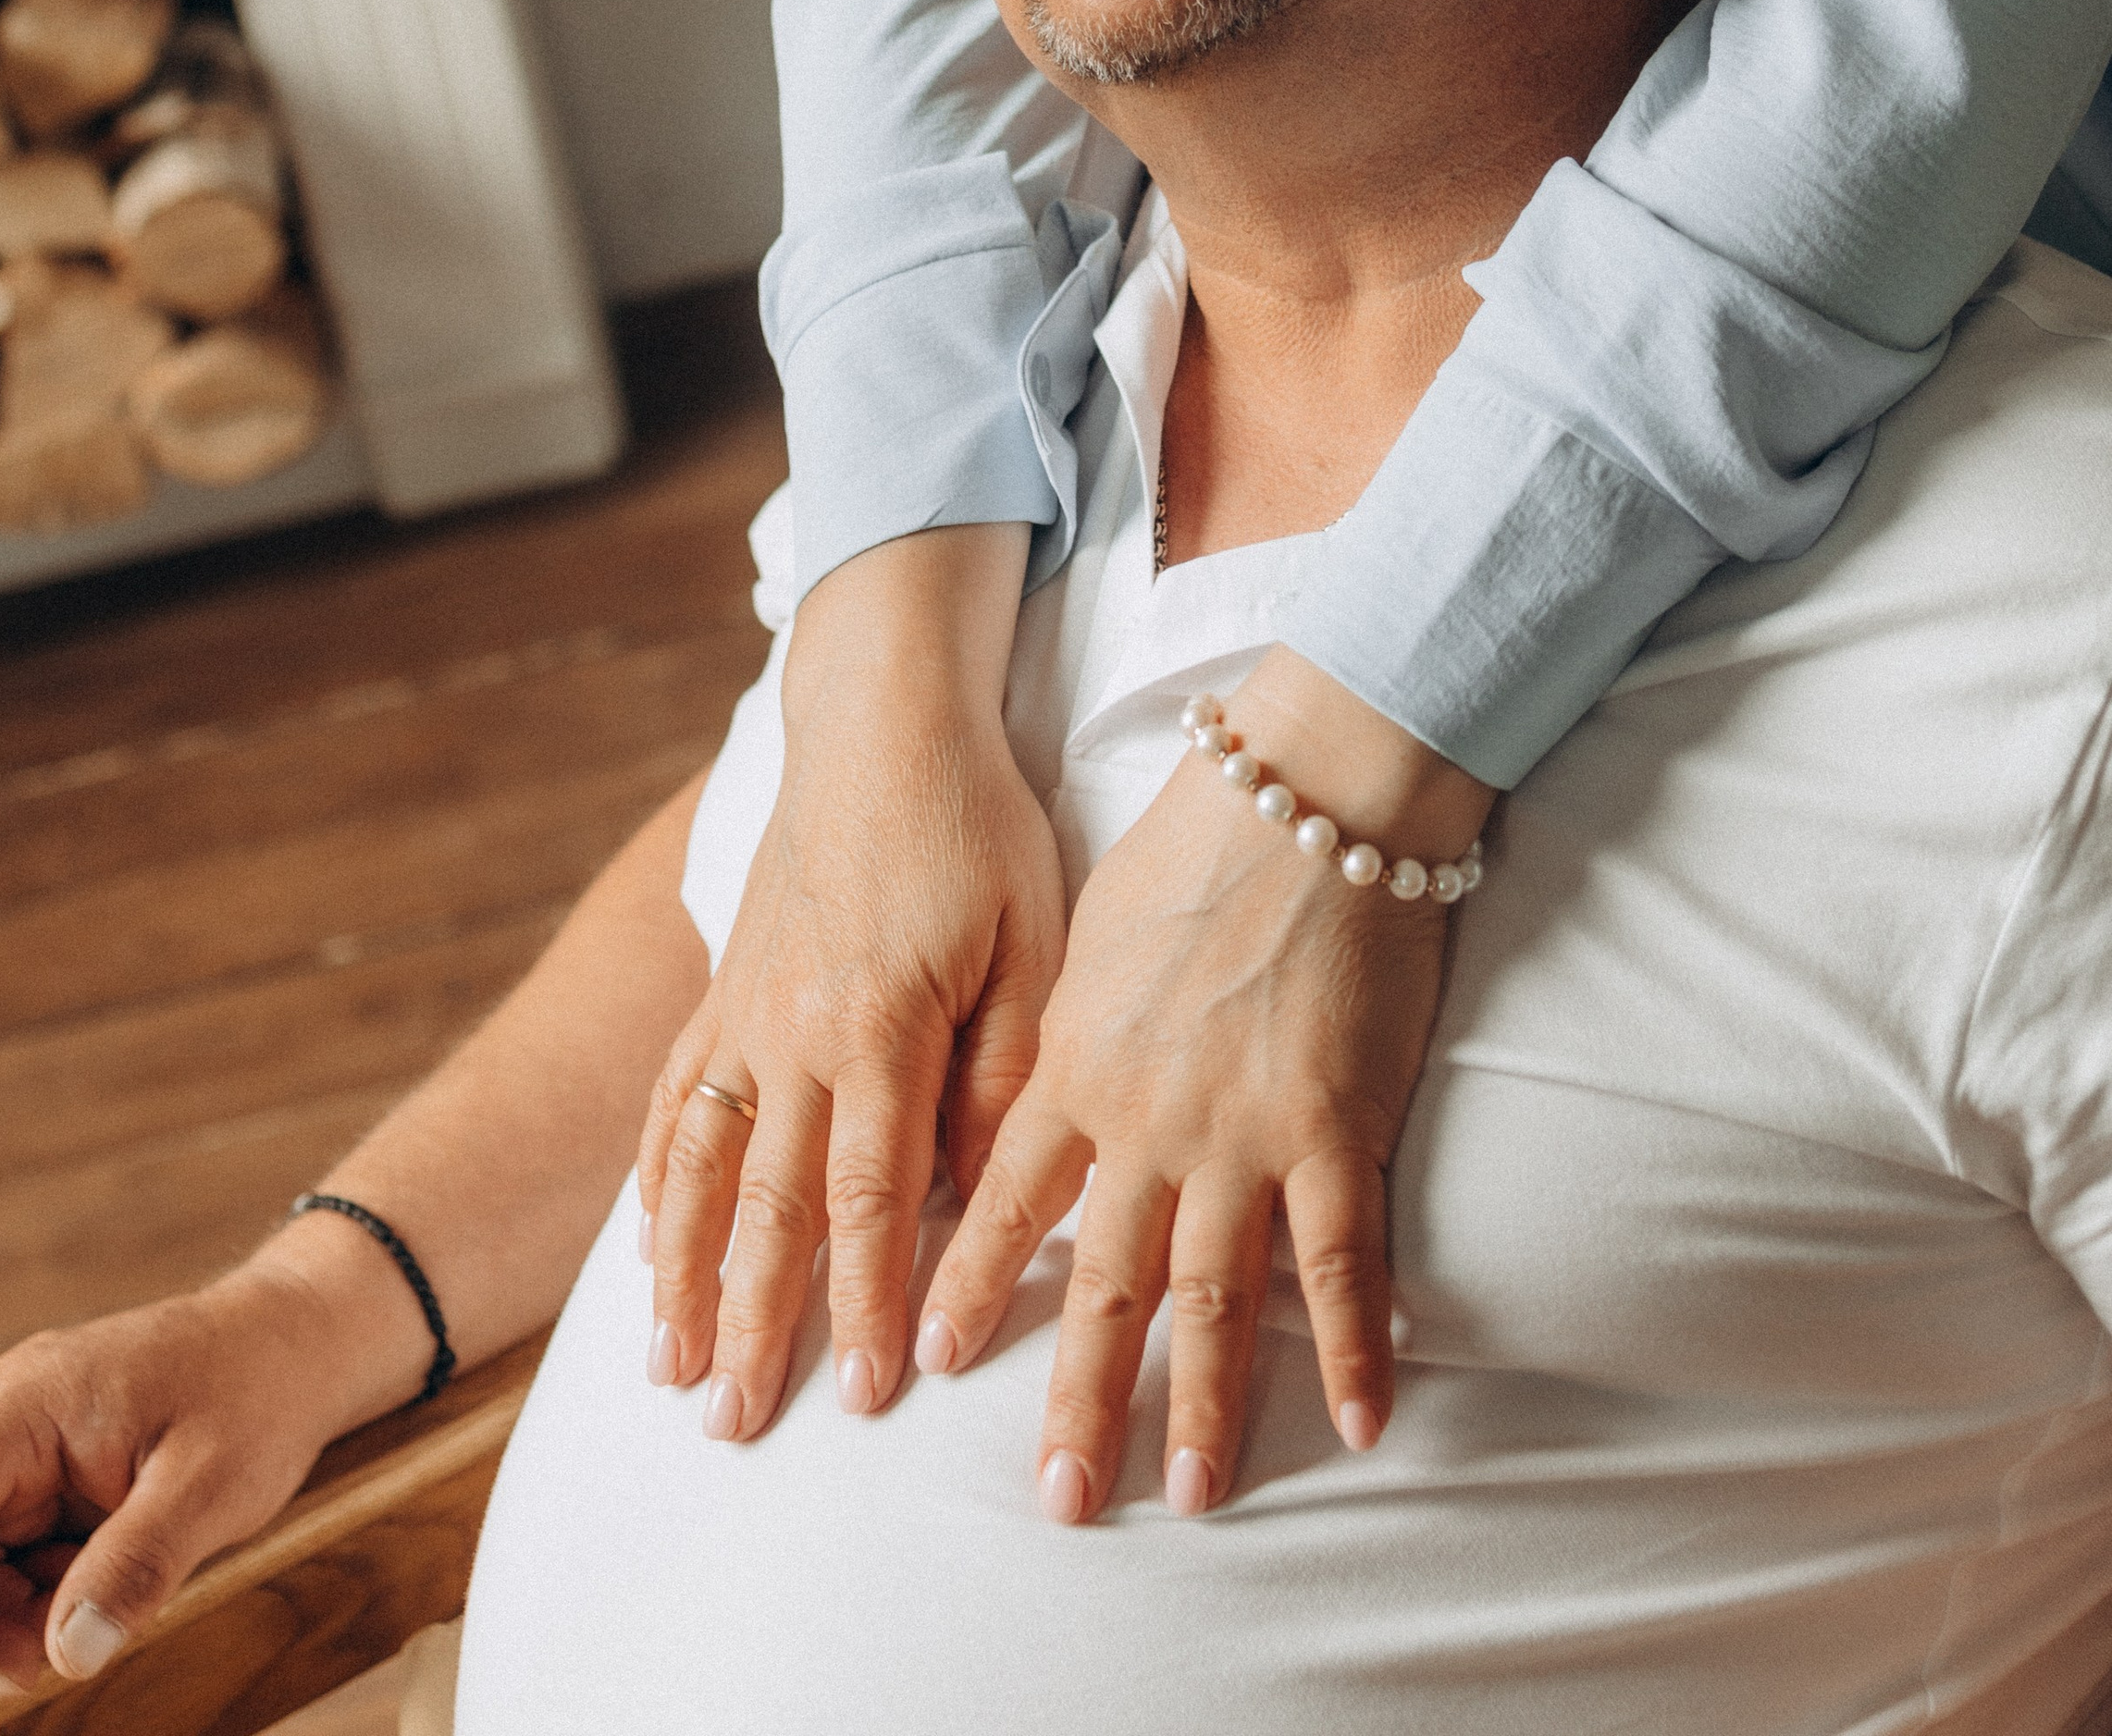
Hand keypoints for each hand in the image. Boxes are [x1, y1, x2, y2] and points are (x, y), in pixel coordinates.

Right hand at [0, 1237, 420, 1685]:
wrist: (294, 1344)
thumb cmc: (257, 1392)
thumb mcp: (212, 1485)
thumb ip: (137, 1565)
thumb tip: (67, 1654)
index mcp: (25, 1403)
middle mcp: (4, 1419)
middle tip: (38, 1664)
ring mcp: (21, 1444)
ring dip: (1, 1614)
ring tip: (88, 1626)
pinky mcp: (44, 1471)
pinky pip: (5, 1551)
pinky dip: (34, 1593)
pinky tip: (98, 1592)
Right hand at [640, 526, 1064, 1436]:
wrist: (881, 718)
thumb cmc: (977, 828)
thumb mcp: (1030, 944)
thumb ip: (1004, 1076)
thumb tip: (984, 1199)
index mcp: (878, 1026)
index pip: (870, 1199)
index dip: (864, 1304)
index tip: (861, 1398)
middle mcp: (791, 1031)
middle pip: (763, 1205)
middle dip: (749, 1323)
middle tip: (732, 1426)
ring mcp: (743, 1010)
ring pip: (695, 1165)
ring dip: (677, 1272)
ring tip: (667, 1366)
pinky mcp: (722, 984)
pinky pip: (674, 1098)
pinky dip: (651, 1177)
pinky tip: (643, 1239)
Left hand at [916, 651, 1486, 1522]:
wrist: (1306, 793)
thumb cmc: (1195, 839)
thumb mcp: (1091, 931)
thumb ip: (1065, 1025)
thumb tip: (1043, 1089)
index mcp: (1075, 1063)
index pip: (1004, 1199)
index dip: (970, 1283)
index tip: (932, 1359)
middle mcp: (1146, 1118)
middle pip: (1103, 1282)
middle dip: (1077, 1399)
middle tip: (1055, 1501)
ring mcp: (1242, 1132)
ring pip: (1211, 1298)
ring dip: (1200, 1406)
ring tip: (1186, 1493)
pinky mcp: (1334, 1128)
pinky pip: (1340, 1265)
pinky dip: (1349, 1351)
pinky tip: (1362, 1423)